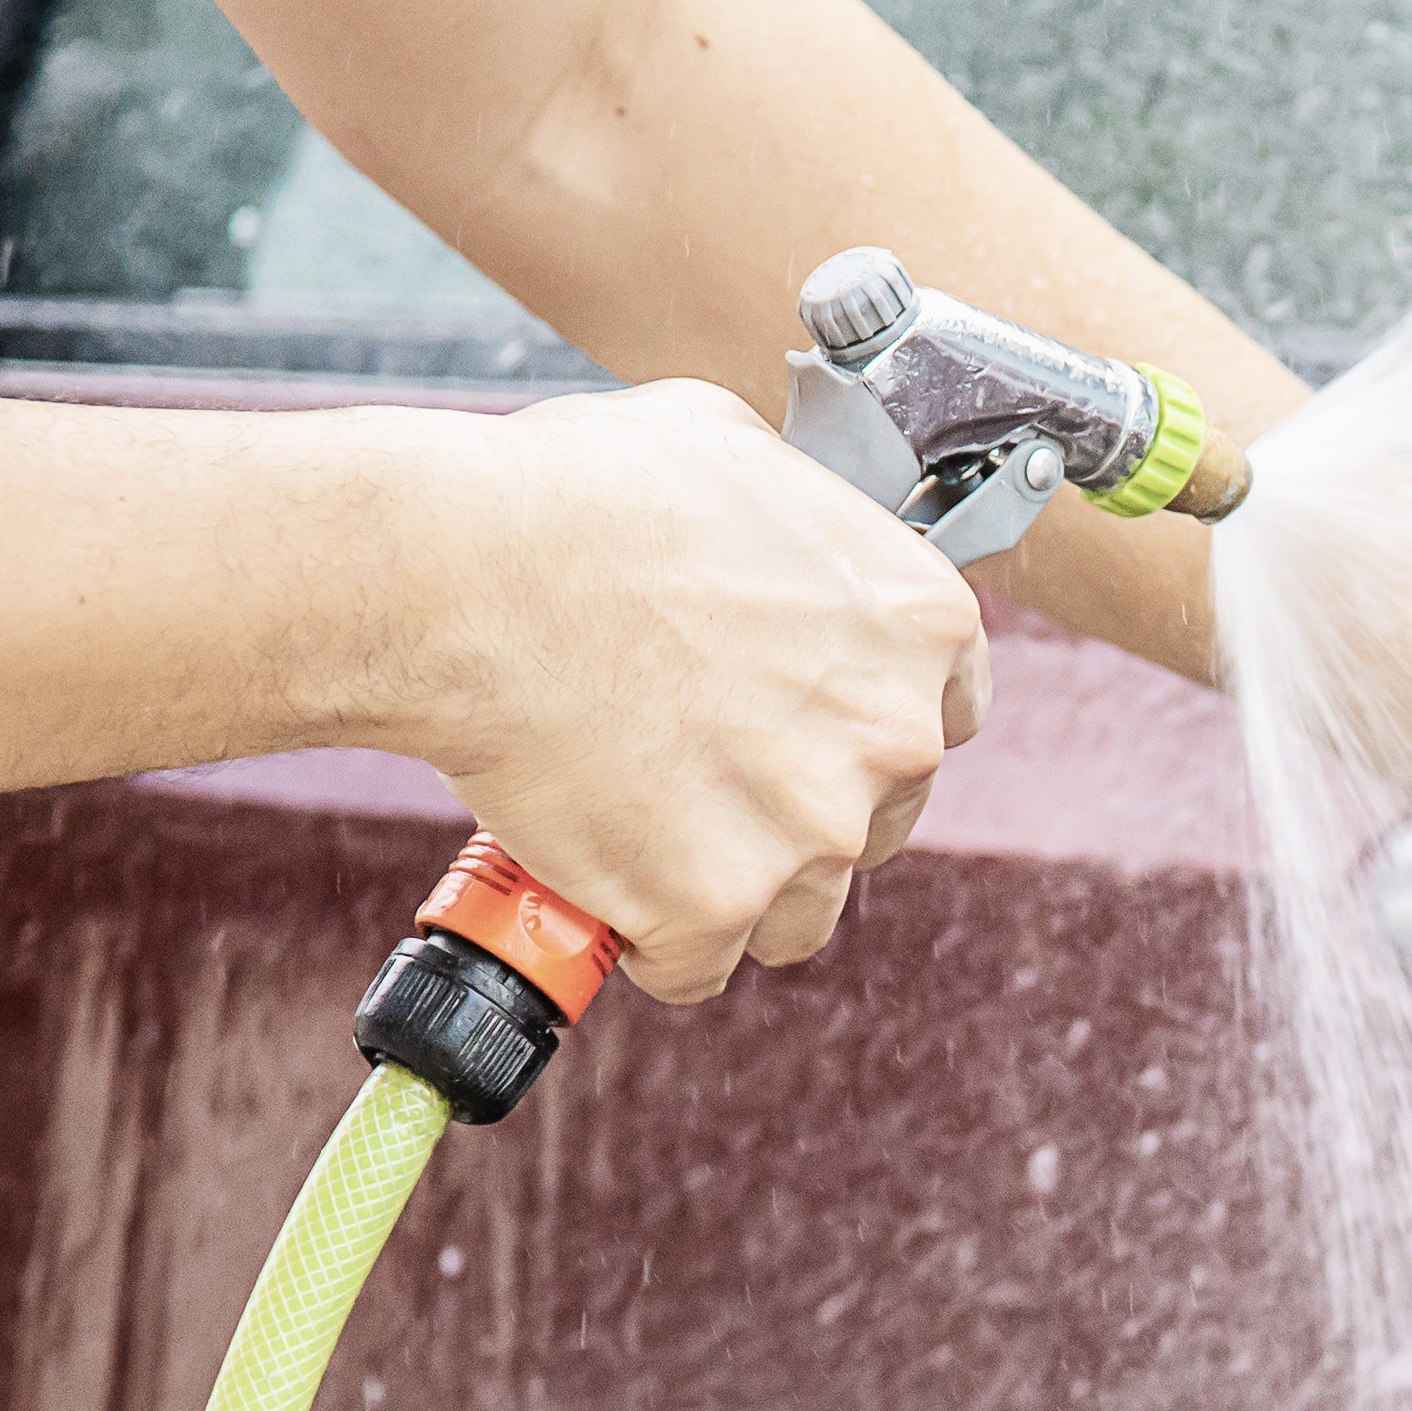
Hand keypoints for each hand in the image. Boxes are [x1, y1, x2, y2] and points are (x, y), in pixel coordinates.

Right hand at [404, 378, 989, 1003]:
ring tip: (642, 825)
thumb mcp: (727, 446)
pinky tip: (599, 878)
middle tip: (694, 768)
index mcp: (921, 625)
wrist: (467, 577)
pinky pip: (699, 964)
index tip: (801, 732)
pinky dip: (647, 938)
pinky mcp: (719, 908)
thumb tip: (786, 535)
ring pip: (798, 909)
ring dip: (730, 886)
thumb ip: (797, 518)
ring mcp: (813, 833)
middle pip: (873, 821)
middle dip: (792, 809)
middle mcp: (895, 737)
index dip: (858, 730)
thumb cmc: (577, 500)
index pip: (944, 716)